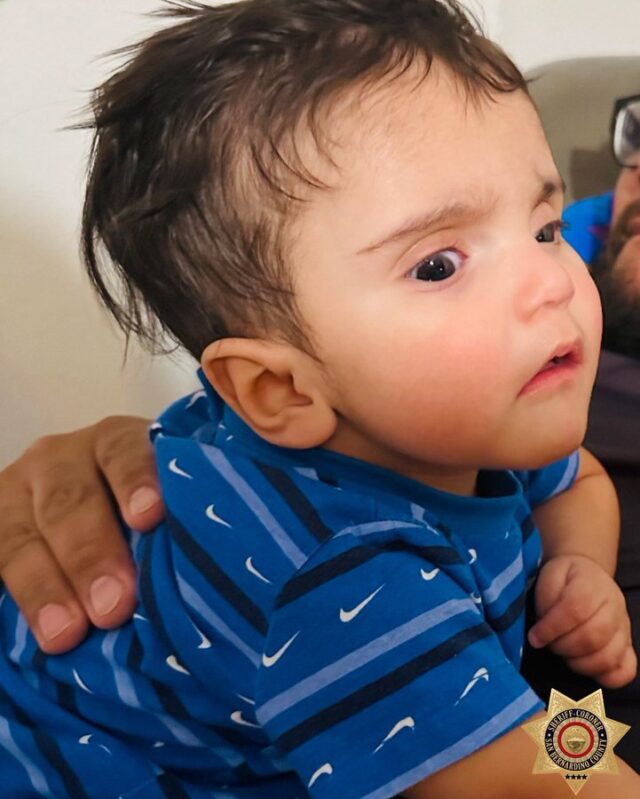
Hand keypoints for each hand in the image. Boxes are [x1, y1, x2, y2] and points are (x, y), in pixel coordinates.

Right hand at [0, 416, 162, 653]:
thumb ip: (182, 516)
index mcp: (114, 442)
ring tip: (67, 634)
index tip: (150, 518)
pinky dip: (11, 596)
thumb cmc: (144, 513)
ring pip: (20, 537)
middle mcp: (61, 459)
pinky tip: (33, 628)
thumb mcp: (160, 502)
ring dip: (44, 586)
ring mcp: (18, 494)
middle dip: (91, 553)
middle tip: (114, 605)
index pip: (124, 452)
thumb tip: (228, 562)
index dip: (136, 481)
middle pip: (70, 500)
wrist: (86, 514)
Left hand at [528, 554, 636, 687]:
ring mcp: (625, 628)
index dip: (552, 628)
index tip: (535, 638)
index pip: (575, 610)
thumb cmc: (565, 579)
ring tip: (564, 654)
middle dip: (563, 647)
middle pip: (593, 637)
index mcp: (593, 584)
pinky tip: (585, 667)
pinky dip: (605, 677)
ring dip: (579, 663)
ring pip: (608, 657)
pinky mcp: (628, 646)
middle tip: (549, 645)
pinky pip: (625, 671)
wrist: (588, 576)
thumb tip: (541, 631)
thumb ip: (545, 599)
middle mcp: (615, 606)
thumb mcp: (549, 576)